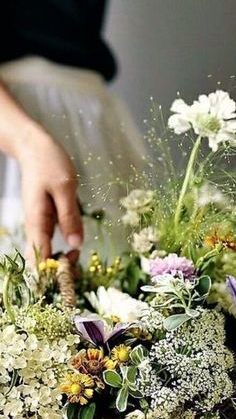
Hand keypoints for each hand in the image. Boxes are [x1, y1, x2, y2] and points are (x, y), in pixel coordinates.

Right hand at [19, 128, 82, 261]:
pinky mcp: (43, 222)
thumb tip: (76, 244)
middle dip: (58, 271)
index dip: (55, 271)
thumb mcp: (65, 188)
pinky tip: (73, 248)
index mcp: (37, 222)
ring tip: (78, 259)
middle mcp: (34, 228)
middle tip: (79, 266)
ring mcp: (38, 226)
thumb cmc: (49, 163)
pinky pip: (49, 243)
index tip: (74, 267)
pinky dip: (60, 250)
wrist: (33, 147)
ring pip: (44, 254)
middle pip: (40, 262)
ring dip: (60, 261)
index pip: (41, 259)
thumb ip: (70, 217)